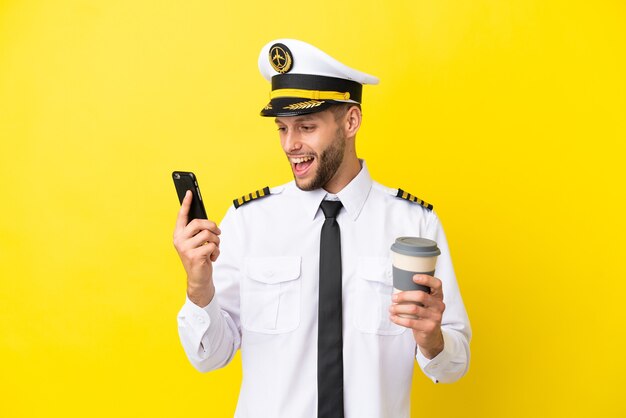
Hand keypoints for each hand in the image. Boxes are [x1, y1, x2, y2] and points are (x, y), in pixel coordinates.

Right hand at [173, 190, 220, 306]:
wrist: (198, 278)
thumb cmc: (199, 258)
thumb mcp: (196, 243)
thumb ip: (198, 232)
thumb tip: (206, 221)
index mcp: (178, 234)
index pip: (182, 216)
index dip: (186, 203)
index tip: (190, 192)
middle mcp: (179, 240)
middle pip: (198, 223)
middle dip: (212, 226)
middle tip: (217, 232)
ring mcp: (185, 248)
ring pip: (208, 234)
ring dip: (216, 241)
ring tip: (214, 248)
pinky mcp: (194, 256)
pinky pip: (212, 246)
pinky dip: (216, 251)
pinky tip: (212, 257)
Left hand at [389, 274, 445, 358]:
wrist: (431, 337)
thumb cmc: (424, 316)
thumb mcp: (426, 305)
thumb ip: (418, 296)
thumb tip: (397, 286)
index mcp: (438, 297)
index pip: (437, 284)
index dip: (426, 279)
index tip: (413, 277)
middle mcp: (439, 306)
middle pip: (421, 296)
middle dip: (404, 296)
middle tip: (393, 298)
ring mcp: (435, 317)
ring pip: (413, 309)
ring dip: (398, 308)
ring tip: (391, 308)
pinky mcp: (429, 328)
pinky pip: (411, 322)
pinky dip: (399, 319)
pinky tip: (393, 317)